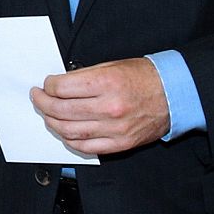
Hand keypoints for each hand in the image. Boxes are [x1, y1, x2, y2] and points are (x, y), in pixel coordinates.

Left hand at [31, 57, 168, 154]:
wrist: (175, 94)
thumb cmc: (144, 77)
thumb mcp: (112, 66)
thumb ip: (84, 76)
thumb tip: (58, 85)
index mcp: (106, 83)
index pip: (61, 88)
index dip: (48, 86)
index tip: (46, 84)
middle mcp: (109, 107)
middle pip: (60, 110)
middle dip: (42, 103)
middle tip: (38, 97)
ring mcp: (115, 129)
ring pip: (69, 131)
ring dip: (51, 122)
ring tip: (47, 114)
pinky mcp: (120, 143)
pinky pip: (86, 147)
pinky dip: (70, 140)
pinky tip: (64, 131)